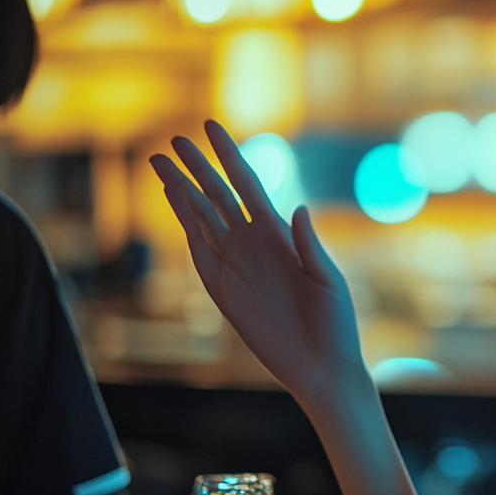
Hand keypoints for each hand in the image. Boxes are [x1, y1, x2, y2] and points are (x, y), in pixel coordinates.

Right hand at [150, 120, 366, 405]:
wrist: (321, 367)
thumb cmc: (335, 324)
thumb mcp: (328, 281)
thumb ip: (310, 246)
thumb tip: (298, 208)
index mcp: (280, 234)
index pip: (247, 184)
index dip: (228, 154)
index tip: (211, 127)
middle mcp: (254, 244)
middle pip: (217, 195)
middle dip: (196, 167)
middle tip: (174, 139)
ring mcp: (235, 266)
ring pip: (201, 219)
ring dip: (181, 192)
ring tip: (160, 164)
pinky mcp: (222, 292)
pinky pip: (199, 254)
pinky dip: (185, 228)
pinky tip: (174, 206)